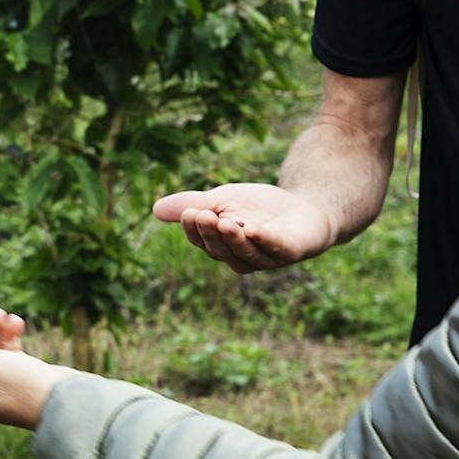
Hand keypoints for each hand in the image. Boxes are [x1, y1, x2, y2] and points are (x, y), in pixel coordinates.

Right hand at [152, 183, 337, 273]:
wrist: (303, 208)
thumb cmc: (259, 208)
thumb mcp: (223, 200)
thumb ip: (194, 203)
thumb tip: (155, 210)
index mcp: (222, 247)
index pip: (202, 241)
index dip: (194, 228)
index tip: (189, 212)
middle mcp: (242, 258)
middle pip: (221, 249)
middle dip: (211, 232)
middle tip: (203, 214)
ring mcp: (267, 258)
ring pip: (245, 253)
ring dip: (234, 238)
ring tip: (224, 221)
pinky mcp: (291, 252)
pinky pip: (275, 249)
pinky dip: (263, 240)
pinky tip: (253, 228)